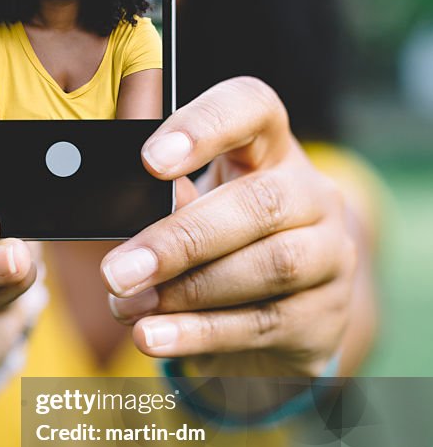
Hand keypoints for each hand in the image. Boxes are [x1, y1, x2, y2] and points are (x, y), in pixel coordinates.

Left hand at [102, 78, 359, 379]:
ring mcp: (330, 254)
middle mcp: (312, 193)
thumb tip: (118, 224)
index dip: (205, 126)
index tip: (150, 160)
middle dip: (180, 239)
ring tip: (129, 309)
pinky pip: (264, 323)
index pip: (253, 107)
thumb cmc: (219, 248)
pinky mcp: (326, 314)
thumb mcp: (190, 214)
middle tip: (117, 271)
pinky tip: (155, 339)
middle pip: (260, 201)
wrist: (279, 318)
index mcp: (269, 148)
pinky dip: (201, 334)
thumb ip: (163, 207)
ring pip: (270, 266)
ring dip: (189, 291)